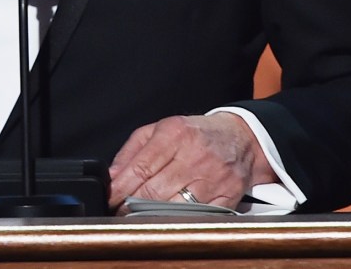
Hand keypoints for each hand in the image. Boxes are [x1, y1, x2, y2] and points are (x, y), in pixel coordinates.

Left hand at [107, 113, 276, 211]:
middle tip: (120, 210)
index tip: (110, 198)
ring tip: (140, 215)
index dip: (121, 188)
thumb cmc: (195, 134)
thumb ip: (132, 150)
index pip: (141, 167)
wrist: (240, 138)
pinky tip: (168, 218)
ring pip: (174, 207)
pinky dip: (179, 220)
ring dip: (152, 215)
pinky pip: (196, 216)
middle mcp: (195, 155)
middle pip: (155, 191)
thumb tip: (112, 175)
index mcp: (175, 134)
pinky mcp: (227, 195)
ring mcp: (212, 177)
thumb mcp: (160, 129)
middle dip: (132, 204)